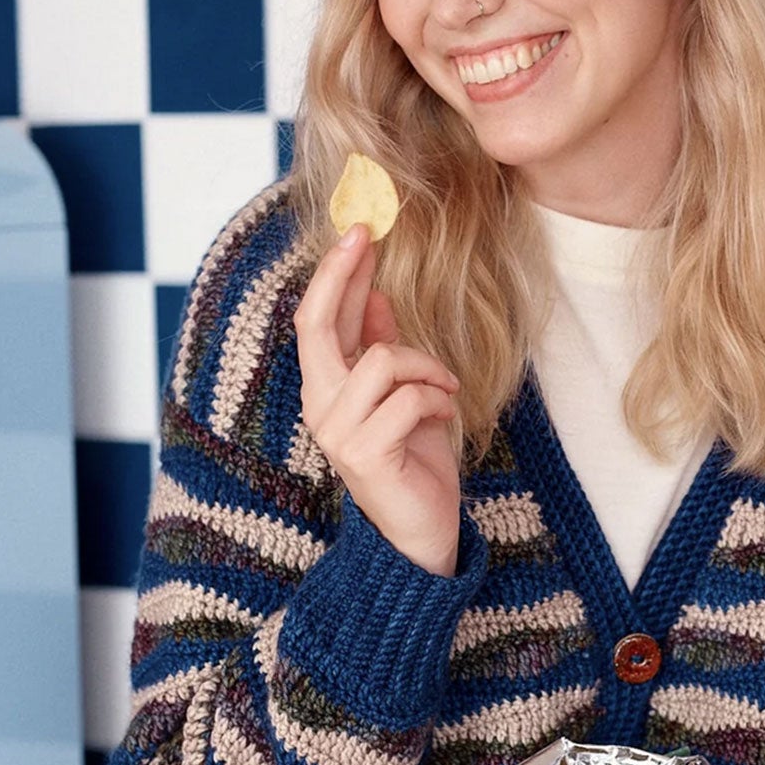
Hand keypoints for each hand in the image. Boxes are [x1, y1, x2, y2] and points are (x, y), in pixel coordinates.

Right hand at [292, 223, 464, 575]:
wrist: (423, 533)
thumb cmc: (415, 463)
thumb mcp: (403, 394)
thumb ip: (380, 348)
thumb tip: (375, 295)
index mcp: (324, 391)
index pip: (316, 322)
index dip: (334, 274)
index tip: (357, 230)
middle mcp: (319, 408)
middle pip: (317, 326)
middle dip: (344, 275)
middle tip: (367, 235)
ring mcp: (336, 433)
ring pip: (381, 360)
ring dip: (427, 365)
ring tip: (446, 386)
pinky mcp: (363, 453)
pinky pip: (408, 397)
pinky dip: (438, 397)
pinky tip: (448, 411)